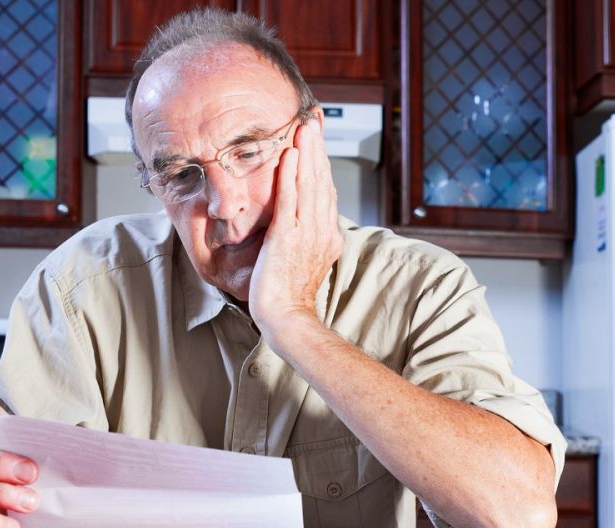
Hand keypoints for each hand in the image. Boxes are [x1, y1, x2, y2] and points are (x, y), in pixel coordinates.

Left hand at [248, 115, 342, 333]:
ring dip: (307, 153)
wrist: (285, 316)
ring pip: (310, 185)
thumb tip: (303, 218)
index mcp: (329, 236)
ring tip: (303, 128)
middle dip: (318, 149)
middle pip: (322, 181)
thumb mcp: (306, 259)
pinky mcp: (287, 236)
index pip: (327, 191)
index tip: (317, 141)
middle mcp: (322, 231)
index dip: (322, 163)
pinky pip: (291, 199)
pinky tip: (291, 154)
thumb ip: (307, 235)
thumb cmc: (289, 294)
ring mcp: (307, 233)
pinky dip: (292, 175)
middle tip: (313, 122)